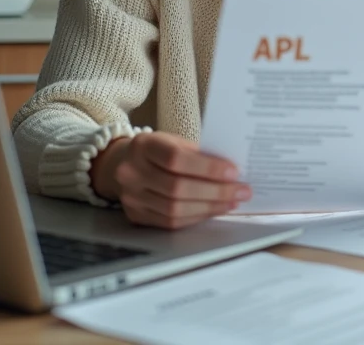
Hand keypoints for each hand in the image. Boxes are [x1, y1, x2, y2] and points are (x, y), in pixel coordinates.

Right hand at [90, 131, 250, 229]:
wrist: (122, 164)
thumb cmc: (157, 150)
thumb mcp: (174, 141)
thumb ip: (198, 154)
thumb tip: (233, 171)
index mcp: (144, 146)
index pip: (176, 159)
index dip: (207, 167)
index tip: (234, 171)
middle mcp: (131, 172)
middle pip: (177, 188)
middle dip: (216, 191)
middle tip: (242, 191)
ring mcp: (131, 197)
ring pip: (175, 209)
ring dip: (210, 207)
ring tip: (233, 202)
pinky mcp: (136, 216)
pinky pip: (170, 222)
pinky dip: (196, 217)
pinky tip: (214, 210)